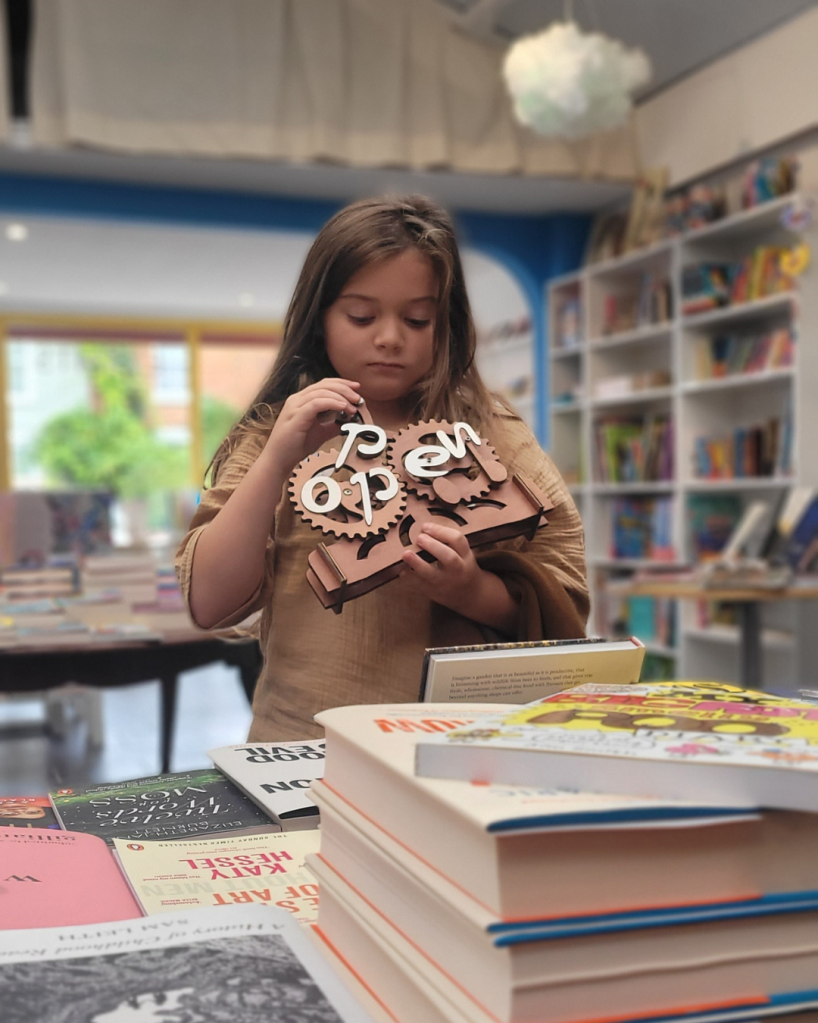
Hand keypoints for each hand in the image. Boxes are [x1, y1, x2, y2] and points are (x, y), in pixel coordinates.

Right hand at [263, 378, 361, 477]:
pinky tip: (342, 407)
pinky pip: (316, 403)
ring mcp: (295, 406)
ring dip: (340, 396)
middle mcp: (297, 399)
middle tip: (358, 397)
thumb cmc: (296, 446)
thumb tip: (350, 421)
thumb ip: (333, 425)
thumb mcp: (321, 433)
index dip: (341, 383)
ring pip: (321, 392)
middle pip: (324, 385)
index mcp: (301, 400)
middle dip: (344, 388)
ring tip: (353, 406)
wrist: (279, 460)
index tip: (357, 388)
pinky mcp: (296, 416)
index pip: (323, 384)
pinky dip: (332, 403)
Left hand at [402, 522, 519, 633]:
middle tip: (419, 538)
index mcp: (466, 556)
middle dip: (433, 546)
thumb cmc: (463, 568)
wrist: (471, 595)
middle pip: (449, 558)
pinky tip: (402, 570)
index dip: (441, 531)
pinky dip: (411, 578)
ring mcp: (447, 583)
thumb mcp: (464, 554)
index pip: (458, 540)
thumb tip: (424, 528)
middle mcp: (458, 570)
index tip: (425, 526)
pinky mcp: (436, 594)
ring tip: (406, 554)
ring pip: (433, 574)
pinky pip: (421, 586)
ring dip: (417, 564)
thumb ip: (449, 542)